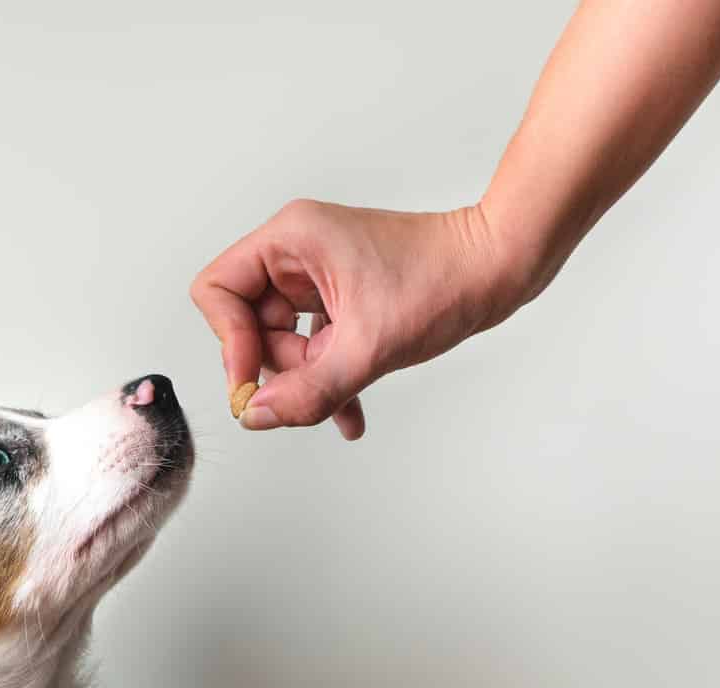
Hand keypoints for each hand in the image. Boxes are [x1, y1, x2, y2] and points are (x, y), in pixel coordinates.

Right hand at [190, 199, 528, 439]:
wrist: (500, 268)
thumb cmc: (443, 281)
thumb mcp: (368, 347)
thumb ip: (308, 389)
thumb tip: (256, 416)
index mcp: (291, 239)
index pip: (219, 290)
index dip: (229, 342)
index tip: (254, 385)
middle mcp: (297, 251)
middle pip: (249, 323)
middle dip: (282, 367)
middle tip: (318, 388)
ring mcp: (319, 275)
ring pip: (284, 341)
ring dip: (310, 380)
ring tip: (348, 400)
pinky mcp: (342, 296)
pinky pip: (315, 344)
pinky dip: (329, 376)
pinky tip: (351, 414)